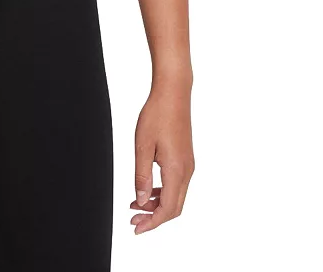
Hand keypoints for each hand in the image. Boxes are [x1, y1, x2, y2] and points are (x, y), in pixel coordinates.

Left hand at [129, 83, 194, 234]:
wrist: (173, 93)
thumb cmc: (157, 115)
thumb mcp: (142, 146)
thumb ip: (141, 176)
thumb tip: (141, 201)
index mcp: (176, 170)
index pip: (167, 209)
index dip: (152, 222)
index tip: (136, 228)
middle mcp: (187, 171)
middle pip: (174, 208)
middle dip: (154, 218)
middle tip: (134, 219)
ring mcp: (188, 165)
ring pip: (176, 196)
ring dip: (157, 205)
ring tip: (136, 204)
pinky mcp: (186, 158)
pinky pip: (176, 184)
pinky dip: (162, 192)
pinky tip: (147, 190)